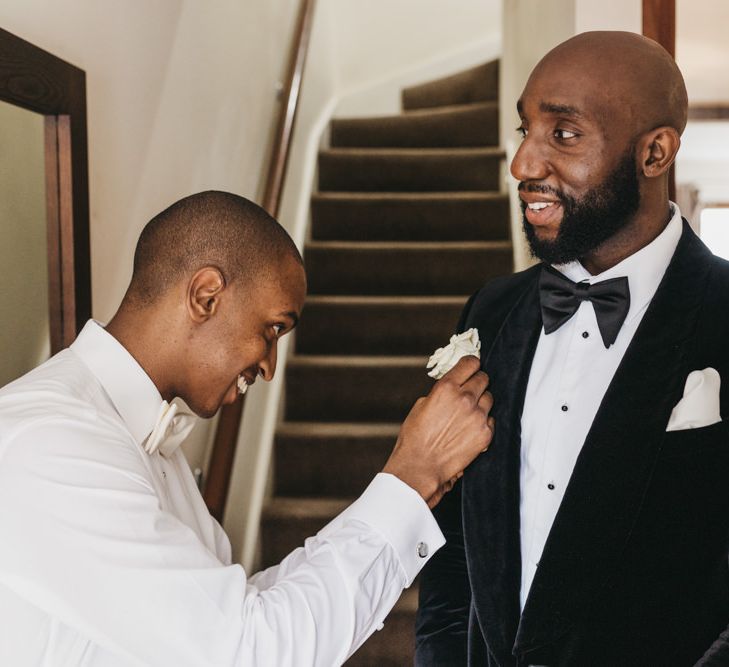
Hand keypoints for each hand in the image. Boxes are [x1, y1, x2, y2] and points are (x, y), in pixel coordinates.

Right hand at [382, 356, 493, 507]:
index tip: (471, 367)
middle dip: (476, 382)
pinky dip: (483, 421)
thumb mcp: (422, 405)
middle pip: (483, 378)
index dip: (471, 364)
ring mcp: (478, 416)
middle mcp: (465, 399)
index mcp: (446, 388)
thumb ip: (441, 392)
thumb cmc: (416, 437)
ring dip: (481, 402)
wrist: (421, 466)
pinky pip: (490, 419)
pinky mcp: (485, 434)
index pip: (470, 363)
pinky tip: (469, 429)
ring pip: (489, 398)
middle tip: (470, 391)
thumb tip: (452, 386)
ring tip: (468, 413)